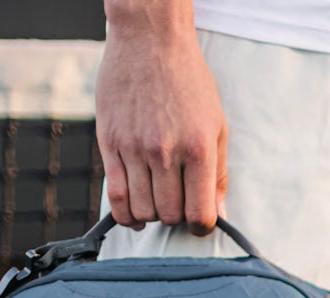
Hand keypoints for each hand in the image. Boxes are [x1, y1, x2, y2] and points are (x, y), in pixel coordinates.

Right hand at [96, 16, 227, 234]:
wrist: (149, 39)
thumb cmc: (188, 81)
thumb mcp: (216, 124)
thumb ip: (218, 173)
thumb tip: (220, 214)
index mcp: (197, 148)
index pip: (200, 214)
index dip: (202, 227)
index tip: (199, 221)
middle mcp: (165, 151)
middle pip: (170, 215)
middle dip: (176, 217)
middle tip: (177, 202)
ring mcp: (135, 148)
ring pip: (142, 211)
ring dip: (152, 215)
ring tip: (157, 200)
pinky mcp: (110, 144)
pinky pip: (116, 197)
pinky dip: (126, 215)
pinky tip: (135, 214)